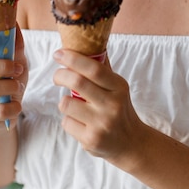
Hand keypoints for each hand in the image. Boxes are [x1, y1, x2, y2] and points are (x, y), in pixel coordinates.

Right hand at [0, 25, 27, 130]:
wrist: (10, 111)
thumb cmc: (11, 80)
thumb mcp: (17, 60)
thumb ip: (15, 43)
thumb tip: (13, 20)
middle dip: (1, 66)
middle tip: (17, 69)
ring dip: (11, 86)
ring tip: (18, 87)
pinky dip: (13, 107)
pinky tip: (17, 105)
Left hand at [53, 49, 144, 167]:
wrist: (132, 143)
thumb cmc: (119, 109)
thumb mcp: (117, 88)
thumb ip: (103, 69)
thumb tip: (87, 44)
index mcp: (119, 87)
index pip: (94, 68)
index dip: (73, 58)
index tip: (59, 53)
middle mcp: (112, 104)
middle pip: (77, 82)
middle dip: (60, 75)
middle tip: (57, 76)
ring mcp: (101, 123)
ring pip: (66, 104)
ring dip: (64, 102)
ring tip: (74, 105)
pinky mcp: (91, 139)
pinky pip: (66, 123)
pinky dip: (69, 120)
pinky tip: (80, 123)